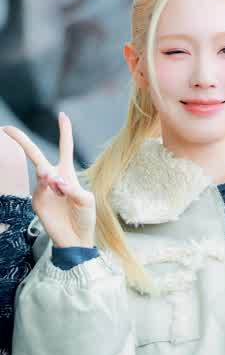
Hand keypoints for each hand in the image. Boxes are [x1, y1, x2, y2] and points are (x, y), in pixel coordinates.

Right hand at [2, 112, 95, 247]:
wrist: (76, 239)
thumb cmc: (84, 218)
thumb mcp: (86, 201)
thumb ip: (73, 189)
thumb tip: (56, 181)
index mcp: (68, 174)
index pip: (65, 147)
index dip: (64, 131)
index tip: (62, 115)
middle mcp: (54, 178)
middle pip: (36, 155)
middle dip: (22, 141)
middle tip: (8, 129)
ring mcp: (43, 190)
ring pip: (41, 172)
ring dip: (49, 175)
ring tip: (59, 185)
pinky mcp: (37, 202)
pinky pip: (40, 189)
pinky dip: (48, 189)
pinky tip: (57, 193)